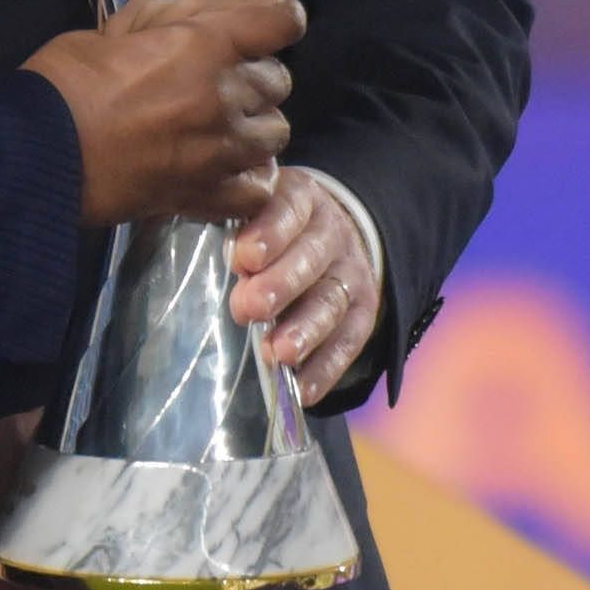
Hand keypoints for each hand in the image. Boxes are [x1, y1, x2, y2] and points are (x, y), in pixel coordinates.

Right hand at [29, 0, 296, 228]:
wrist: (36, 154)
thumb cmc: (64, 82)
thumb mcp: (112, 28)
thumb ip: (168, 17)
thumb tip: (207, 6)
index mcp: (204, 44)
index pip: (281, 19)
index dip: (278, 16)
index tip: (264, 21)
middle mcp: (225, 96)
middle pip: (278, 78)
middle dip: (254, 74)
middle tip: (218, 79)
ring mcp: (221, 151)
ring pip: (276, 132)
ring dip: (255, 125)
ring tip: (223, 127)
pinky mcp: (206, 195)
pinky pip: (259, 187)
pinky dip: (250, 177)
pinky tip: (226, 169)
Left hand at [230, 168, 382, 409]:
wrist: (329, 232)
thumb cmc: (270, 225)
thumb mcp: (253, 209)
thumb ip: (238, 230)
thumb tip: (225, 256)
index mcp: (300, 198)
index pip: (288, 210)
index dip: (269, 233)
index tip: (243, 257)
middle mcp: (332, 233)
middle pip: (312, 259)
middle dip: (281, 285)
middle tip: (249, 308)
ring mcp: (351, 273)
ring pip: (332, 301)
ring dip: (306, 330)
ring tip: (279, 353)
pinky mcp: (364, 309)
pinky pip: (351, 340)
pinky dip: (327, 367)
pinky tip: (304, 390)